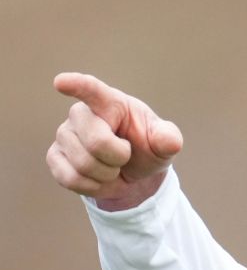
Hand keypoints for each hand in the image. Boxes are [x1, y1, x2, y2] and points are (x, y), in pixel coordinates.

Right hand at [47, 73, 183, 210]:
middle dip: (119, 158)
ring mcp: (64, 134)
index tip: (61, 82)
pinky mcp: (54, 156)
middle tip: (125, 156)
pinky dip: (93, 186)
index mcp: (111, 102)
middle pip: (97, 142)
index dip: (77, 85)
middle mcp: (81, 114)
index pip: (92, 90)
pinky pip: (70, 178)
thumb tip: (170, 142)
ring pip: (83, 164)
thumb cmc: (146, 147)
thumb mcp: (164, 143)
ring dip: (107, 174)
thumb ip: (168, 139)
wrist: (133, 171)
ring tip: (113, 167)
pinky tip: (99, 178)